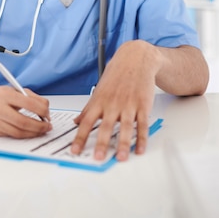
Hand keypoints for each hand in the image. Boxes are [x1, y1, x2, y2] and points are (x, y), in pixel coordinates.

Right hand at [0, 86, 51, 137]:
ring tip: (40, 131)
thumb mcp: (11, 90)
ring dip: (32, 133)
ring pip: (17, 132)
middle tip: (47, 127)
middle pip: (23, 122)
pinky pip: (10, 136)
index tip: (48, 115)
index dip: (42, 111)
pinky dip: (22, 135)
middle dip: (39, 126)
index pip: (28, 104)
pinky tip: (28, 132)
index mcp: (4, 94)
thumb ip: (30, 96)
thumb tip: (46, 108)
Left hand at [71, 41, 159, 160]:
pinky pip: (142, 124)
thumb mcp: (99, 90)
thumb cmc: (116, 75)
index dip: (80, 137)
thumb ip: (88, 108)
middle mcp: (113, 104)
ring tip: (121, 158)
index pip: (86, 122)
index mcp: (99, 101)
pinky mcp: (143, 105)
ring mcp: (129, 105)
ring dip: (123, 144)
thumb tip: (76, 121)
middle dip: (102, 143)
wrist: (136, 60)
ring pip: (126, 127)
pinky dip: (142, 138)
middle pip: (106, 126)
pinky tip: (140, 149)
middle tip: (98, 157)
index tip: (75, 150)